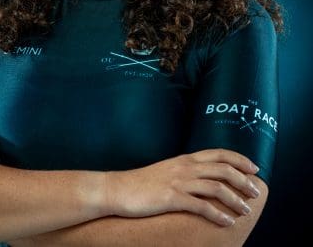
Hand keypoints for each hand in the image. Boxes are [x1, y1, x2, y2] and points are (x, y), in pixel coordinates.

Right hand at [106, 148, 260, 226]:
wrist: (120, 189)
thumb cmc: (142, 182)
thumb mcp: (167, 169)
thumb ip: (185, 171)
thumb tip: (203, 178)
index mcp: (184, 159)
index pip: (218, 153)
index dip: (239, 159)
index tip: (254, 168)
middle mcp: (185, 167)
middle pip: (222, 169)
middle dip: (243, 180)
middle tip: (255, 192)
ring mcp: (179, 181)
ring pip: (216, 187)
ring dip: (235, 199)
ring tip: (246, 210)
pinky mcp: (172, 198)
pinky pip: (202, 206)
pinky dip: (218, 214)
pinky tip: (226, 222)